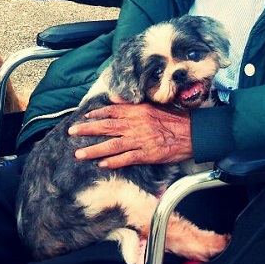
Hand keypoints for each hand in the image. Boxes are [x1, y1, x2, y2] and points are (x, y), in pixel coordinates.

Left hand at [70, 103, 192, 168]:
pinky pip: (127, 158)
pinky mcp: (147, 154)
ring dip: (94, 149)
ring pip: (113, 145)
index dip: (96, 114)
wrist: (192, 133)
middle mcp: (136, 124)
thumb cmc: (175, 118)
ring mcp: (141, 140)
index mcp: (138, 111)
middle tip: (71, 133)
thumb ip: (131, 104)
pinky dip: (114, 162)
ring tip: (79, 154)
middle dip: (87, 130)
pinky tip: (102, 164)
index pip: (112, 111)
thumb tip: (114, 99)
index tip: (84, 117)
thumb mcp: (153, 105)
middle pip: (107, 127)